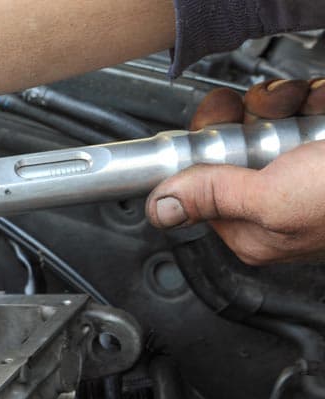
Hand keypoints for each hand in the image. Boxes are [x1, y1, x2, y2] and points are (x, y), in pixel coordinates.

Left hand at [146, 79, 324, 264]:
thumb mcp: (273, 200)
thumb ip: (214, 198)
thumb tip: (160, 209)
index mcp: (253, 228)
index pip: (200, 180)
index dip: (204, 143)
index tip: (218, 121)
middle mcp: (276, 199)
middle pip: (234, 141)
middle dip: (252, 115)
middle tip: (271, 113)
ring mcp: (305, 168)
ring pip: (272, 116)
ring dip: (289, 101)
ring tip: (311, 111)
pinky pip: (308, 107)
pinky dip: (317, 99)